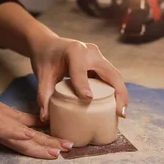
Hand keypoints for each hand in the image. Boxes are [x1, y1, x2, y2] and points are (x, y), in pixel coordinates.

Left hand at [0, 2, 128, 121]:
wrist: (48, 45)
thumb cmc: (45, 59)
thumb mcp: (42, 76)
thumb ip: (43, 96)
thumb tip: (46, 118)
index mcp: (74, 50)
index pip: (80, 69)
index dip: (84, 85)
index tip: (87, 100)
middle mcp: (90, 51)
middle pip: (111, 73)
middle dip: (119, 93)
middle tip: (120, 113)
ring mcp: (98, 56)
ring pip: (115, 76)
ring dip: (121, 94)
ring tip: (121, 113)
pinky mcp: (101, 63)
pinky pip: (111, 78)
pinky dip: (115, 91)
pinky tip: (116, 106)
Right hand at [0, 61, 72, 158]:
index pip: (24, 124)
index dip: (42, 133)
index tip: (57, 139)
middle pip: (28, 131)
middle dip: (49, 141)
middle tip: (70, 148)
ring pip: (20, 133)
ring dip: (40, 142)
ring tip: (58, 150)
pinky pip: (0, 129)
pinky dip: (15, 134)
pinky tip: (29, 138)